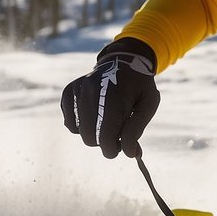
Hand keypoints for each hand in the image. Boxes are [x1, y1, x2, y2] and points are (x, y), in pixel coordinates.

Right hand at [60, 38, 158, 157]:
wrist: (123, 61)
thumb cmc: (139, 87)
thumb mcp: (148, 104)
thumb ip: (137, 129)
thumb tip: (129, 154)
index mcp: (114, 96)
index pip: (106, 137)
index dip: (113, 149)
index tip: (122, 148)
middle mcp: (92, 91)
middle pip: (90, 138)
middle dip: (105, 142)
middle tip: (118, 132)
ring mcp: (77, 90)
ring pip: (79, 132)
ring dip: (94, 133)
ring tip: (107, 120)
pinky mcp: (68, 92)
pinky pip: (70, 123)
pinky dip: (82, 125)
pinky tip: (95, 114)